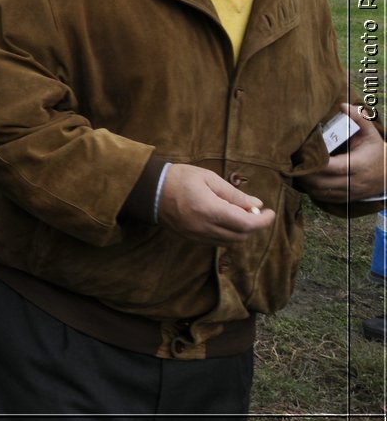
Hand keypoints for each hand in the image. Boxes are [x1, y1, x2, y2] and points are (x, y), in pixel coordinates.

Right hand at [157, 163, 274, 243]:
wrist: (150, 190)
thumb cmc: (180, 178)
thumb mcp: (208, 178)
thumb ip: (234, 193)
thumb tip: (256, 204)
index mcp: (210, 210)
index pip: (246, 224)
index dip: (263, 221)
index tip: (270, 213)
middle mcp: (204, 227)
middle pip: (241, 236)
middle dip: (253, 226)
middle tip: (255, 211)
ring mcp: (197, 235)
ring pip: (230, 242)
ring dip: (241, 231)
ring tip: (240, 215)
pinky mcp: (191, 238)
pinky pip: (217, 242)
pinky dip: (227, 234)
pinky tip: (225, 220)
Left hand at [297, 103, 386, 202]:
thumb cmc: (376, 152)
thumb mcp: (371, 134)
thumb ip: (358, 118)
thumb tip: (342, 104)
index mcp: (356, 165)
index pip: (328, 166)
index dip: (311, 161)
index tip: (299, 152)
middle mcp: (351, 182)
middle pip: (319, 182)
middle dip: (302, 173)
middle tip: (290, 160)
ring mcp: (348, 193)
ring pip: (318, 192)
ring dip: (304, 182)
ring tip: (294, 168)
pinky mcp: (344, 199)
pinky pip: (322, 198)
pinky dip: (311, 189)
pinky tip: (305, 178)